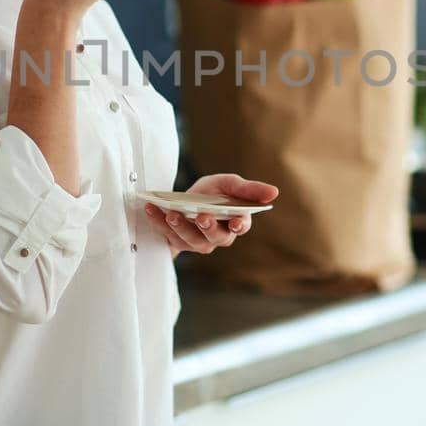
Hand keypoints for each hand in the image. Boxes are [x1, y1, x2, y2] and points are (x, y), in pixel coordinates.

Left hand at [143, 174, 278, 257]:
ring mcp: (196, 242)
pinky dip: (159, 222)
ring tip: (172, 213)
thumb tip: (274, 192)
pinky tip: (152, 208)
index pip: (241, 227)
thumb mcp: (228, 184)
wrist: (184, 200)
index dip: (239, 225)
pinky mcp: (177, 242)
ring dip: (181, 227)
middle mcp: (218, 236)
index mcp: (235, 222)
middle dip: (209, 228)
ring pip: (191, 240)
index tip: (237, 221)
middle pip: (216, 237)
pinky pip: (167, 235)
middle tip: (202, 216)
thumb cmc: (211, 193)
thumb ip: (249, 189)